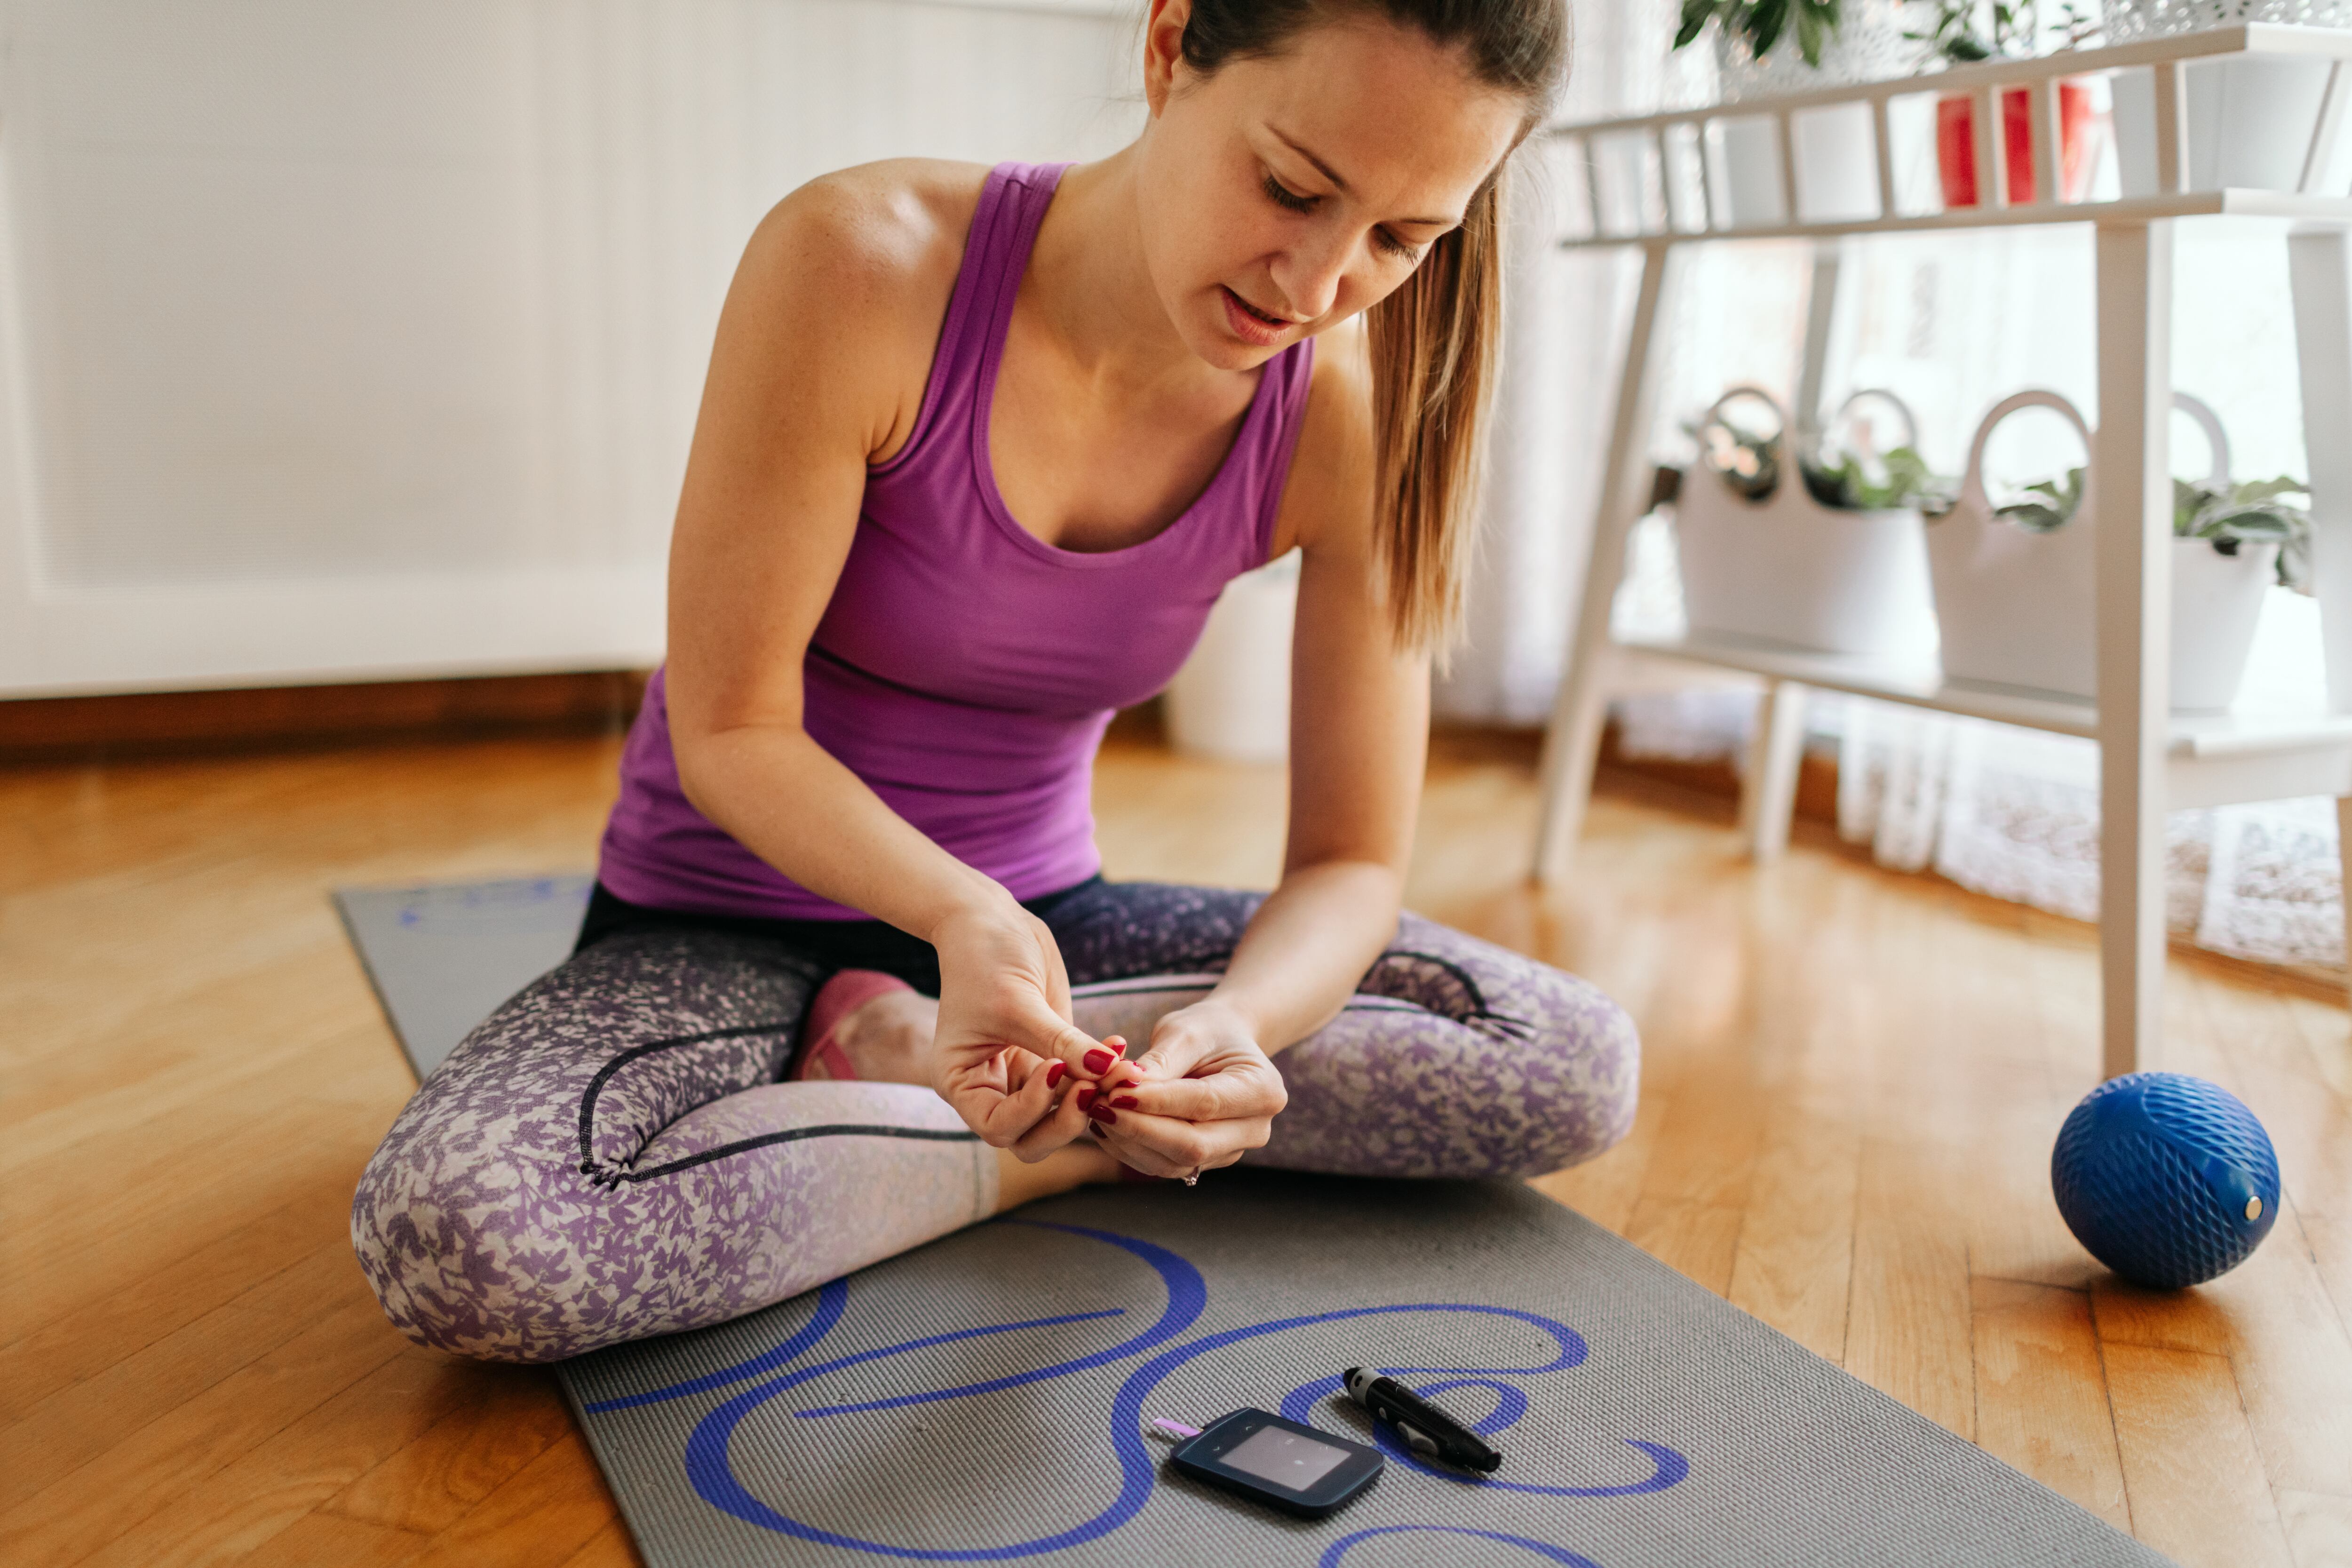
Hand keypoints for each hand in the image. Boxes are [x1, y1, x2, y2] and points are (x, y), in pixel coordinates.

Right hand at [928, 900, 1123, 1159]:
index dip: (1031, 1111)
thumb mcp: (1019, 1003)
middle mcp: (990, 1088)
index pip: (998, 1128)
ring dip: (1093, 1098)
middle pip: (1032, 1138)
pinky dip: (1101, 1073)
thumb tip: (1110, 1070)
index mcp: (961, 1083)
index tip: (1055, 1070)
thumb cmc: (985, 957)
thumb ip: (1062, 1042)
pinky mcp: (1052, 1059)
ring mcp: (1023, 1077)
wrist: (991, 920)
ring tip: (1121, 1066)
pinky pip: (1080, 1083)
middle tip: (1097, 1087)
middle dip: (1067, 1120)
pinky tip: (1120, 1047)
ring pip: (1061, 1117)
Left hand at [1083, 999, 1286, 1178]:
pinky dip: (1128, 1148)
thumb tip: (1124, 1088)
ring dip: (1127, 1141)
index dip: (1156, 1103)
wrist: (1221, 1044)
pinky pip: (1162, 1165)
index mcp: (1264, 1091)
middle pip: (1192, 1145)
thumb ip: (1160, 1061)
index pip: (1204, 1104)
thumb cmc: (1207, 1030)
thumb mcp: (1186, 1030)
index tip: (1114, 1091)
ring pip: (1172, 1163)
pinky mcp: (1203, 1162)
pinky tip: (1104, 1125)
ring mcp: (1229, 1151)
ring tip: (1095, 1111)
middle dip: (1139, 1128)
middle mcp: (1254, 1129)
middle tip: (1097, 1105)